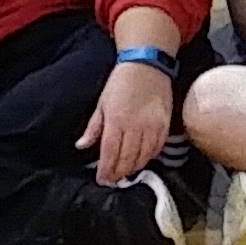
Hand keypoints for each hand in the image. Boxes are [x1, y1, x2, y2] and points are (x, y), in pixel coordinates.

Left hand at [79, 60, 174, 181]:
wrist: (147, 65)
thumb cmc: (122, 82)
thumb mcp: (102, 103)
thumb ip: (93, 127)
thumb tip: (82, 145)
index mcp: (115, 121)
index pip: (109, 154)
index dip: (106, 170)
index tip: (102, 179)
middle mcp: (134, 126)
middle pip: (126, 159)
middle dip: (118, 173)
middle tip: (113, 180)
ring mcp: (151, 126)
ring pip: (143, 157)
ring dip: (133, 168)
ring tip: (126, 172)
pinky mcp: (164, 124)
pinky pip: (157, 148)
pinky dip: (149, 157)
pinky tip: (142, 159)